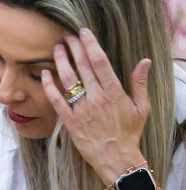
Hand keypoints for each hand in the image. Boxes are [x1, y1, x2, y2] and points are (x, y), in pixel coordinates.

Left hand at [40, 28, 150, 182]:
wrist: (116, 157)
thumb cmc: (129, 132)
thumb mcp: (141, 107)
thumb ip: (139, 83)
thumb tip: (145, 61)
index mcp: (114, 92)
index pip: (100, 62)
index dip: (91, 45)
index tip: (83, 32)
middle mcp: (97, 98)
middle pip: (83, 67)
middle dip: (74, 48)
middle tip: (66, 34)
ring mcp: (82, 109)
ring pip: (68, 81)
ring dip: (61, 62)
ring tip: (56, 48)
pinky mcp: (70, 121)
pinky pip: (57, 101)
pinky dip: (49, 86)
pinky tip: (44, 74)